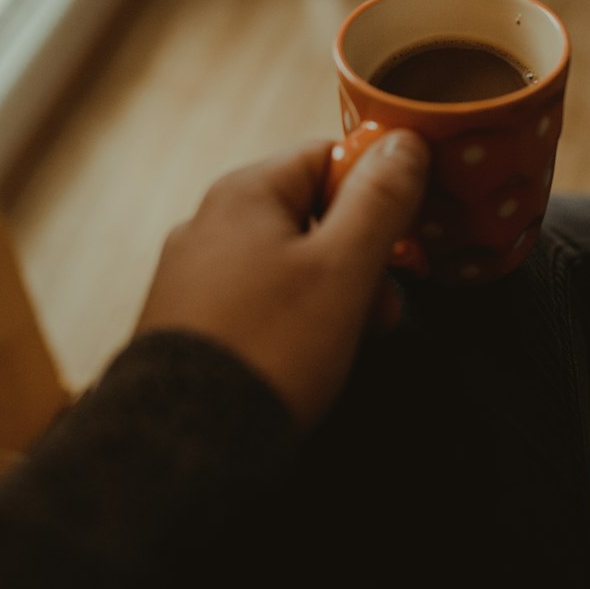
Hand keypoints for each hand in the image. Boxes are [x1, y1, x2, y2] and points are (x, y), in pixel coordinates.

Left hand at [136, 131, 428, 429]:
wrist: (184, 447)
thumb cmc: (268, 349)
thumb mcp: (343, 268)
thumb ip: (378, 201)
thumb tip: (404, 142)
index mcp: (244, 193)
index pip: (326, 156)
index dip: (376, 191)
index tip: (405, 234)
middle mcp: (209, 224)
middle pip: (310, 213)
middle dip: (359, 257)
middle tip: (382, 308)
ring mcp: (194, 275)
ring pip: (288, 263)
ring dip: (333, 294)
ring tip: (348, 342)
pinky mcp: (191, 322)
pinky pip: (259, 301)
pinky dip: (293, 321)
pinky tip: (306, 358)